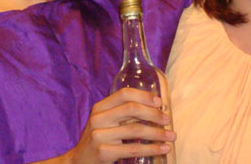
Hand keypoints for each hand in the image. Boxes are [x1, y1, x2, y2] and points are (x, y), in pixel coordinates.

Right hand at [44, 88, 174, 163]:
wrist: (79, 162)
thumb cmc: (98, 140)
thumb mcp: (105, 122)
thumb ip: (122, 114)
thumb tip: (155, 108)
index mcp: (100, 107)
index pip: (124, 93)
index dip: (144, 95)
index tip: (159, 102)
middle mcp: (98, 118)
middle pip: (132, 109)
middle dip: (154, 114)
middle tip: (168, 120)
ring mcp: (99, 135)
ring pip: (136, 130)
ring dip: (158, 133)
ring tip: (171, 136)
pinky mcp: (103, 152)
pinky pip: (133, 149)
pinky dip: (152, 148)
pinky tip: (163, 148)